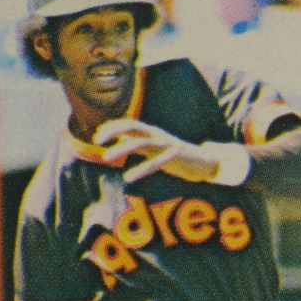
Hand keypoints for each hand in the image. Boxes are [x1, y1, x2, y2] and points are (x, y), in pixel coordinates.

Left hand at [94, 118, 218, 183]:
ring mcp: (167, 144)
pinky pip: (156, 163)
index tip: (97, 136)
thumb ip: (136, 141)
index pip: (129, 123)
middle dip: (113, 130)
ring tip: (105, 157)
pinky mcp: (176, 156)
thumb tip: (118, 138)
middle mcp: (158, 135)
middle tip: (97, 140)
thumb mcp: (153, 147)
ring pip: (141, 143)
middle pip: (133, 126)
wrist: (204, 162)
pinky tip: (128, 177)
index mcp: (152, 132)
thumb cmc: (175, 155)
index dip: (113, 127)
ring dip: (121, 148)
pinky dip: (141, 169)